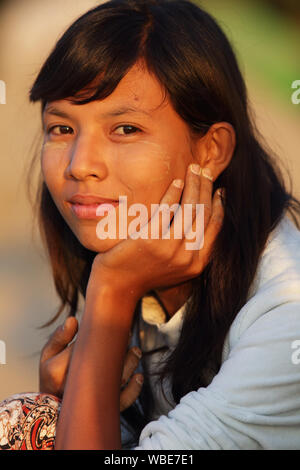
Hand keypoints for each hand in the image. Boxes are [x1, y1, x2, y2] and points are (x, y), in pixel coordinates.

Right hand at [40, 317, 142, 409]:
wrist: (51, 408)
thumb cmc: (51, 375)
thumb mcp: (48, 355)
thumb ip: (59, 337)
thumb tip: (73, 319)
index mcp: (57, 371)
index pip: (82, 349)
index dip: (101, 335)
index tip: (112, 325)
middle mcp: (73, 387)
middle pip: (102, 366)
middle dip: (119, 349)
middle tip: (127, 335)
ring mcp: (88, 400)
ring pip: (115, 382)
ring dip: (130, 364)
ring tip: (135, 351)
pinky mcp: (101, 408)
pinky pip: (121, 402)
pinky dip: (133, 390)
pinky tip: (138, 376)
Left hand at [89, 165, 223, 300]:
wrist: (117, 287)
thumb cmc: (144, 273)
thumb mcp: (175, 267)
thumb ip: (190, 249)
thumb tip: (200, 219)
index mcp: (197, 264)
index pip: (215, 227)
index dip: (219, 205)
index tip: (218, 190)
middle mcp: (188, 257)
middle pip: (204, 214)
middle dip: (207, 188)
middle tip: (205, 171)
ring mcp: (170, 249)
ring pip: (189, 208)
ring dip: (194, 184)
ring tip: (193, 169)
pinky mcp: (151, 239)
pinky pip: (167, 209)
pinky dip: (174, 192)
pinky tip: (176, 181)